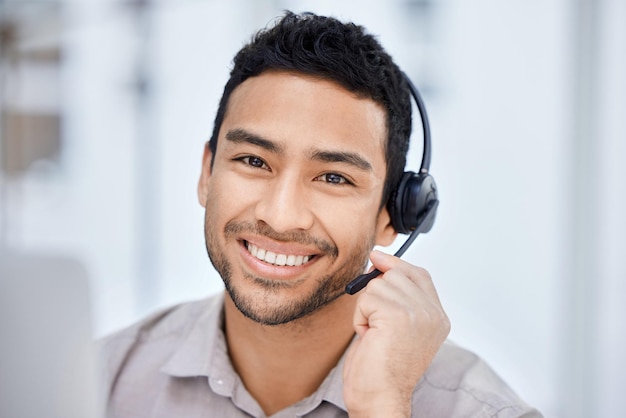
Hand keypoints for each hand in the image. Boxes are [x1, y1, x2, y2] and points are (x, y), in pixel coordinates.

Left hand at [342, 250, 449, 416]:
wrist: (380, 397)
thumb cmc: (383, 369)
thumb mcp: (396, 326)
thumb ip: (397, 295)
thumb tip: (378, 258)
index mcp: (438, 318)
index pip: (419, 275)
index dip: (396, 264)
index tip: (378, 259)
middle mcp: (432, 314)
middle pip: (396, 274)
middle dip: (377, 294)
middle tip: (377, 323)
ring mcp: (418, 313)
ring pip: (378, 284)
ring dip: (367, 307)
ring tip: (374, 333)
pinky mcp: (397, 315)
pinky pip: (366, 297)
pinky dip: (360, 317)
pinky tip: (369, 337)